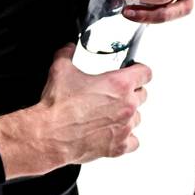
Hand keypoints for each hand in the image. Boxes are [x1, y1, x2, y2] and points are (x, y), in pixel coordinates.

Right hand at [0, 49, 151, 178]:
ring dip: (128, 115)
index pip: (146, 73)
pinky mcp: (118, 146)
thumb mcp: (61, 70)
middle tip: (116, 94)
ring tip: (110, 114)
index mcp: (119, 84)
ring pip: (137, 118)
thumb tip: (67, 48)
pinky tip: (114, 133)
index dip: (139, 70)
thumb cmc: (58, 106)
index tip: (135, 71)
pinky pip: (133, 141)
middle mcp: (127, 105)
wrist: (49, 135)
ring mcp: (125, 127)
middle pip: (143, 95)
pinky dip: (126, 138)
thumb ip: (66, 54)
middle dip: (131, 93)